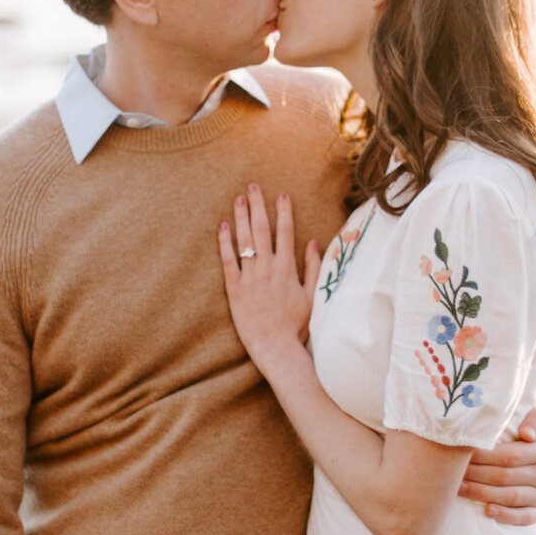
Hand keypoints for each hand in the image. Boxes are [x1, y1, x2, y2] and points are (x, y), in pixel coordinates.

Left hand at [218, 183, 321, 370]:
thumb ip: (312, 267)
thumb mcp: (311, 295)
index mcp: (288, 269)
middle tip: (252, 186)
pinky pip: (228, 261)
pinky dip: (225, 242)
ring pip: (244, 240)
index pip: (286, 232)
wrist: (276, 347)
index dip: (284, 211)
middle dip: (258, 206)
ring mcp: (250, 278)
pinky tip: (222, 226)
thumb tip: (313, 242)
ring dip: (241, 217)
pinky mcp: (234, 289)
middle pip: (262, 230)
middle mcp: (268, 269)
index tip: (281, 194)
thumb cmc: (296, 325)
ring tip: (238, 199)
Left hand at [458, 401, 535, 524]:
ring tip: (457, 488)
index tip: (462, 452)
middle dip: (475, 474)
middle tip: (451, 470)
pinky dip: (506, 516)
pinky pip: (525, 517)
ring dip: (481, 494)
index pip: (509, 455)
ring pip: (510, 497)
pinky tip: (487, 512)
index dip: (483, 455)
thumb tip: (527, 433)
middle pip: (505, 477)